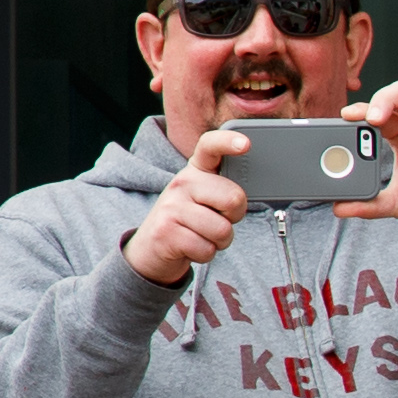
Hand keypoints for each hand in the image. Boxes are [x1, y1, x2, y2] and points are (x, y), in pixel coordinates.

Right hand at [120, 132, 252, 287]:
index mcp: (195, 171)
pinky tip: (190, 246)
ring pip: (223, 230)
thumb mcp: (205, 199)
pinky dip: (206, 254)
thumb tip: (246, 197)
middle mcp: (182, 182)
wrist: (152, 247)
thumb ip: (225, 192)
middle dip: (234, 217)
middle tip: (217, 219)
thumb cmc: (190, 221)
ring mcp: (171, 206)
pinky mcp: (166, 232)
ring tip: (202, 234)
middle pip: (233, 199)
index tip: (245, 144)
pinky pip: (208, 249)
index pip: (209, 147)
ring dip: (220, 241)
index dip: (228, 143)